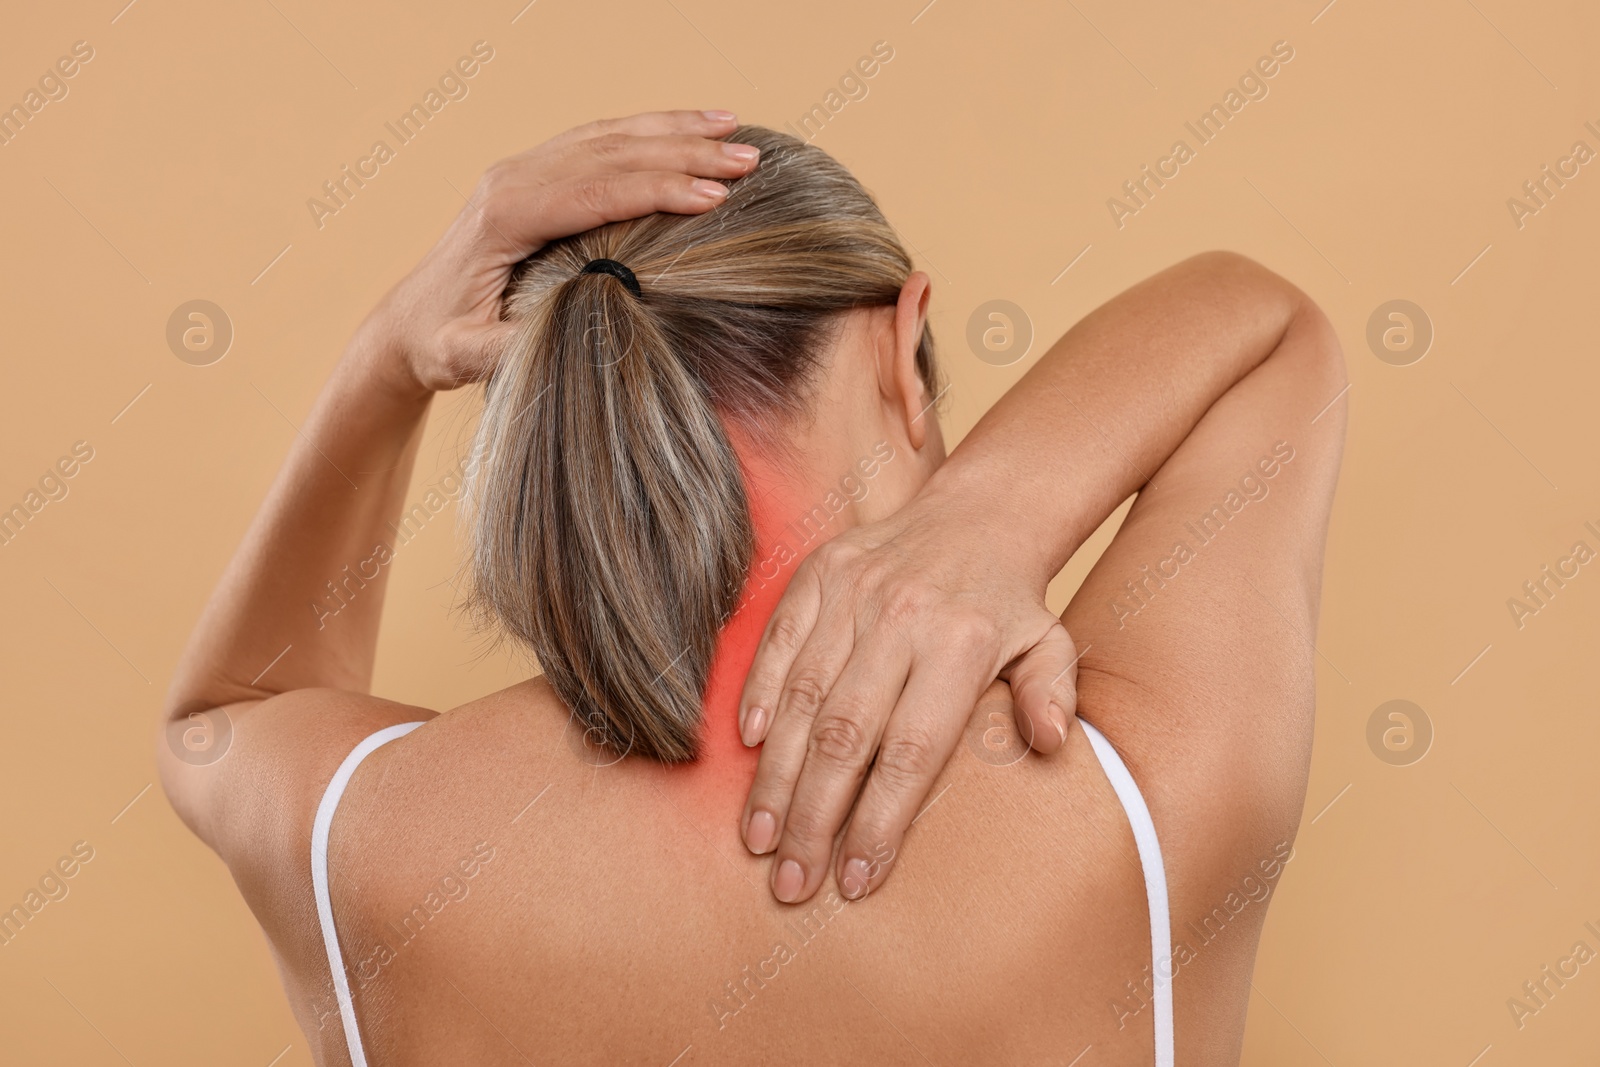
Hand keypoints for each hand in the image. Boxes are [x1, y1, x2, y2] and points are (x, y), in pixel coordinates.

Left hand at [358, 109, 759, 394]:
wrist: (404, 324)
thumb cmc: (438, 343)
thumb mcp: (466, 355)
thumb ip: (508, 350)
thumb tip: (569, 343)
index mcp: (504, 214)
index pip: (596, 190)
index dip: (659, 190)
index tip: (715, 199)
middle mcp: (514, 179)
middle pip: (613, 152)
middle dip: (685, 153)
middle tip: (748, 162)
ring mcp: (523, 171)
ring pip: (611, 136)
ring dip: (677, 132)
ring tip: (736, 134)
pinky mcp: (535, 176)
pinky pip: (600, 142)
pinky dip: (650, 132)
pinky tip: (692, 130)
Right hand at [737, 482, 1079, 902]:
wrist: (976, 514)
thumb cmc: (1008, 604)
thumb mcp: (1050, 645)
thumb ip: (1052, 693)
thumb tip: (1054, 742)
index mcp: (961, 644)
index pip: (912, 751)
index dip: (879, 820)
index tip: (856, 880)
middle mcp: (902, 618)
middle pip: (846, 735)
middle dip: (813, 817)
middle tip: (789, 881)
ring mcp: (854, 593)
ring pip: (802, 696)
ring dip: (775, 774)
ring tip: (759, 838)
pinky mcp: (819, 574)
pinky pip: (779, 641)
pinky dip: (757, 694)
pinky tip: (744, 751)